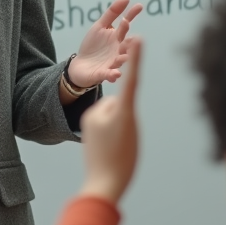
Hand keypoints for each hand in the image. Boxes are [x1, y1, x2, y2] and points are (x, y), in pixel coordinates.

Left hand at [67, 0, 143, 87]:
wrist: (81, 66)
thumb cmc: (93, 45)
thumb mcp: (100, 27)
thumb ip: (112, 14)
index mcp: (117, 37)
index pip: (126, 25)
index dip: (131, 15)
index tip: (139, 6)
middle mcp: (118, 50)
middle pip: (125, 43)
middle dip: (128, 39)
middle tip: (130, 30)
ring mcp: (112, 62)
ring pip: (120, 60)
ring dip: (123, 57)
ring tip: (124, 56)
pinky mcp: (104, 74)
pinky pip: (109, 74)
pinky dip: (113, 74)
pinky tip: (116, 74)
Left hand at [77, 38, 142, 204]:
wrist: (103, 184)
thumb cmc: (122, 159)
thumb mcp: (130, 130)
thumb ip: (124, 110)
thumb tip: (114, 102)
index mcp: (117, 112)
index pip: (130, 81)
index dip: (136, 61)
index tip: (138, 40)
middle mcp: (102, 111)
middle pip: (120, 103)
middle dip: (124, 116)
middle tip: (123, 140)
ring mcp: (92, 119)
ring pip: (111, 112)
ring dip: (116, 124)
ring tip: (115, 146)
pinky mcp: (86, 126)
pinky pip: (102, 120)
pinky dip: (108, 130)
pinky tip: (107, 147)